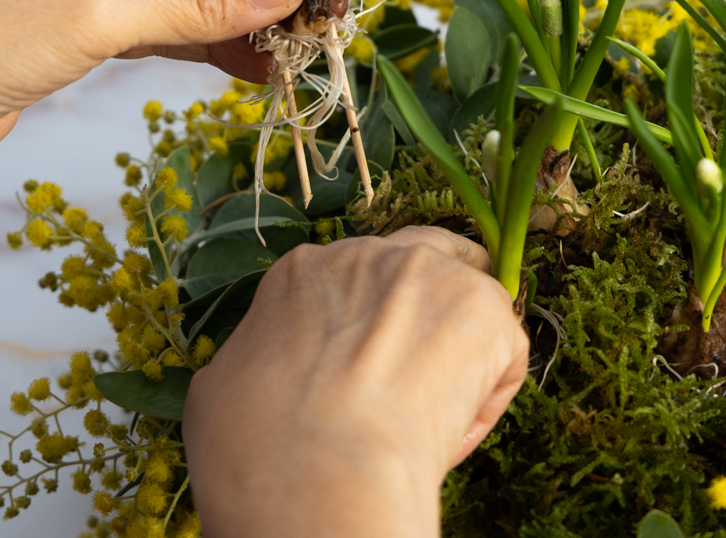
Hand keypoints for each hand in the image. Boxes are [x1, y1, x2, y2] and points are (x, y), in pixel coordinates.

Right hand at [183, 226, 527, 537]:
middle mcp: (369, 255)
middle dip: (432, 302)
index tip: (368, 366)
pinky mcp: (480, 307)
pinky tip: (451, 433)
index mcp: (306, 272)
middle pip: (424, 256)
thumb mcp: (223, 386)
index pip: (357, 277)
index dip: (368, 322)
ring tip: (436, 414)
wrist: (314, 469)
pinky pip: (502, 351)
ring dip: (462, 349)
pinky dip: (487, 396)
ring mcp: (428, 272)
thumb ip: (256, 358)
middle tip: (424, 365)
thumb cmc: (255, 441)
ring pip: (469, 299)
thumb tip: (259, 376)